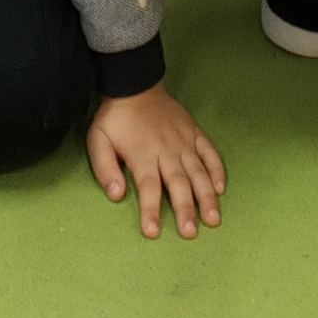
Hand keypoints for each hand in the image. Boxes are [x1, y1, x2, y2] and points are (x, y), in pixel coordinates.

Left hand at [85, 83, 227, 241]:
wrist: (135, 84)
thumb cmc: (115, 119)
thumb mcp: (98, 140)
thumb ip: (105, 168)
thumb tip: (116, 195)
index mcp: (143, 155)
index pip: (148, 188)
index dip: (150, 210)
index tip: (153, 232)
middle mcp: (167, 151)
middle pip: (178, 184)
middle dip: (185, 209)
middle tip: (190, 233)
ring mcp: (184, 142)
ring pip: (198, 172)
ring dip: (206, 197)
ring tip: (212, 219)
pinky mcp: (194, 133)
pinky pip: (209, 152)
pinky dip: (216, 170)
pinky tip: (220, 188)